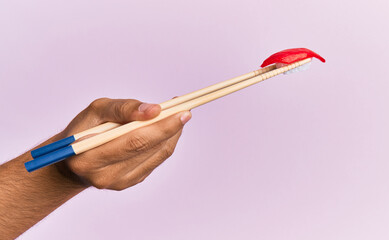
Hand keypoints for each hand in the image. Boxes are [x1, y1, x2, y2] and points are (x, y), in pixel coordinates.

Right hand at [57, 98, 190, 189]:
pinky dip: (164, 143)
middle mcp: (105, 175)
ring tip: (178, 115)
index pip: (134, 141)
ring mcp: (119, 182)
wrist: (75, 156)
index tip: (180, 111)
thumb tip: (154, 110)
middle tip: (185, 111)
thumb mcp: (97, 110)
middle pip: (148, 149)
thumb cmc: (85, 129)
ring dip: (171, 134)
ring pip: (156, 155)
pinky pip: (155, 160)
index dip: (161, 126)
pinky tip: (167, 129)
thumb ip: (124, 109)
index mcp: (90, 157)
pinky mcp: (130, 182)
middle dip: (171, 129)